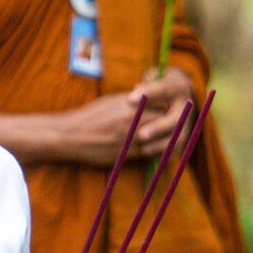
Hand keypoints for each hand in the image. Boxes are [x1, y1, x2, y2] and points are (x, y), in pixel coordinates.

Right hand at [57, 67, 194, 166]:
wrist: (70, 135)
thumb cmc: (89, 117)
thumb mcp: (110, 102)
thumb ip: (131, 101)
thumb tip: (146, 98)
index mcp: (129, 105)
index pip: (159, 104)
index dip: (170, 107)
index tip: (177, 109)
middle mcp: (131, 120)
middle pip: (163, 121)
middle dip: (173, 123)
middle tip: (182, 125)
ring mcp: (129, 138)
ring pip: (158, 139)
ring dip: (168, 140)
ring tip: (176, 141)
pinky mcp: (125, 154)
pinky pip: (148, 154)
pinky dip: (157, 152)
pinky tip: (161, 152)